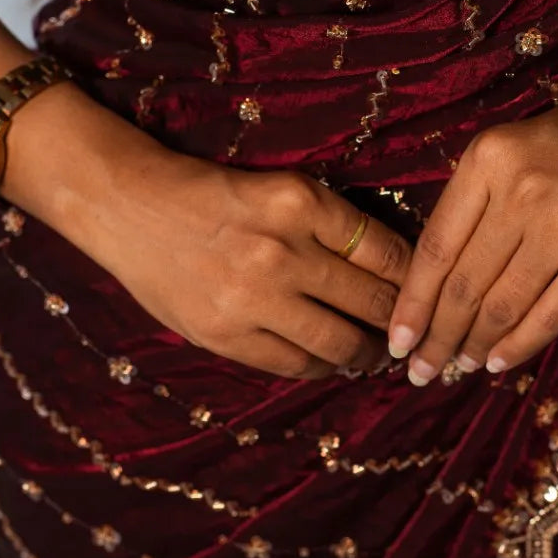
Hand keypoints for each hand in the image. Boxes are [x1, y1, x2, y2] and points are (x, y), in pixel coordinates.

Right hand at [0, 83, 411, 379]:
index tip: (429, 292)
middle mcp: (284, 250)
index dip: (417, 279)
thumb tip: (393, 270)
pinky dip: (323, 367)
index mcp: (302, 202)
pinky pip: (296, 364)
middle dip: (402, 322)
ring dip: (370, 354)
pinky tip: (332, 362)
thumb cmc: (211, 194)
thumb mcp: (279, 190)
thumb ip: (330, 226)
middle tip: (416, 333)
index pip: (387, 251)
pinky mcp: (227, 334)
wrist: (129, 206)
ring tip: (379, 355)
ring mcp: (254, 297)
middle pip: (373, 301)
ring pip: (342, 343)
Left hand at [387, 64, 557, 383]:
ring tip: (456, 367)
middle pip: (464, 283)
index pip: (435, 248)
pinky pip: (550, 312)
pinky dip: (519, 344)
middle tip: (420, 370)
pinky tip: (498, 361)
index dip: (412, 303)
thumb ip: (478, 201)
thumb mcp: (516, 148)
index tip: (396, 340)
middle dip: (436, 336)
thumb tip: (438, 280)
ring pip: (503, 303)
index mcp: (487, 159)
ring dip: (473, 345)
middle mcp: (520, 190)